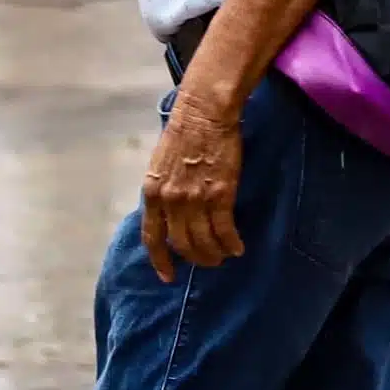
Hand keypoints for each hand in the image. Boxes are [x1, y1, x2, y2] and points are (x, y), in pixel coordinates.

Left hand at [140, 95, 246, 281]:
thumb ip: (162, 190)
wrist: (204, 113)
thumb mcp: (160, 165)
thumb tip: (170, 213)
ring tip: (224, 256)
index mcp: (152, 193)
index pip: (152, 237)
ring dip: (215, 254)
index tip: (168, 276)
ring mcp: (194, 199)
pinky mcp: (219, 195)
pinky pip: (224, 230)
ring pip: (204, 241)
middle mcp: (170, 201)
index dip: (160, 260)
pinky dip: (231, 243)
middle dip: (196, 258)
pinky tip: (237, 248)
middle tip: (208, 262)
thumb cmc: (183, 133)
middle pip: (182, 244)